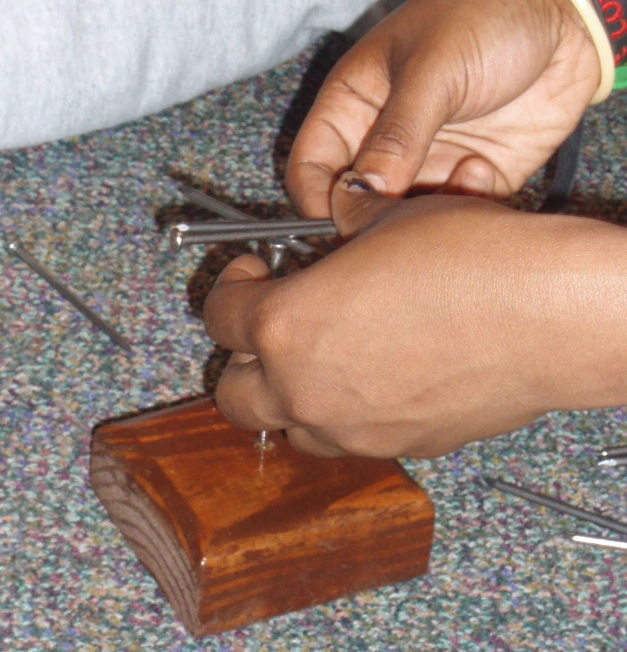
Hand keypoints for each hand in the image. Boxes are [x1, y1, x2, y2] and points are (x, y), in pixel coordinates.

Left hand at [204, 174, 626, 457]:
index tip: (250, 274)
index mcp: (286, 326)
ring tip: (320, 361)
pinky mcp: (399, 447)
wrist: (544, 315)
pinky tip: (376, 380)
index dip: (230, 286)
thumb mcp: (386, 224)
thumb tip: (339, 222)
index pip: (219, 316)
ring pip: (289, 428)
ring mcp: (352, 429)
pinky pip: (349, 438)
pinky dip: (345, 414)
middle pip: (234, 395)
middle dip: (243, 360)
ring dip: (291, 396)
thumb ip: (341, 234)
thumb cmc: (470, 264)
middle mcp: (307, 389)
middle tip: (269, 329)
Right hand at [286, 0, 600, 218]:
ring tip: (448, 188)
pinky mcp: (467, 178)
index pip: (312, 165)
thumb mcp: (434, 70)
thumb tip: (361, 193)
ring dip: (421, 217)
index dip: (315, 198)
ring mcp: (425, 164)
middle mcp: (384, 142)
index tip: (335, 223)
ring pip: (402, 218)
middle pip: (354, 201)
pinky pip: (453, 215)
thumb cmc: (489, 16)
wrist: (568, 20)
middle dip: (369, 218)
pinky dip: (464, 206)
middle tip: (394, 224)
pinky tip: (483, 170)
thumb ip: (396, 135)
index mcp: (355, 106)